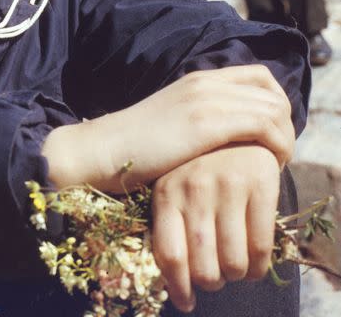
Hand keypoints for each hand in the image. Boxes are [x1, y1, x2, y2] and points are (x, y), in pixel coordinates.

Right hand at [41, 65, 293, 191]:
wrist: (103, 150)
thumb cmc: (135, 147)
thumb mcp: (173, 122)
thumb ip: (201, 116)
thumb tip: (231, 133)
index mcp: (197, 78)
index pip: (259, 76)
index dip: (275, 103)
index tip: (268, 135)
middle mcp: (205, 82)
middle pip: (272, 91)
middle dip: (285, 123)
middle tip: (275, 152)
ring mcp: (206, 99)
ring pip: (274, 108)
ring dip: (285, 137)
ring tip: (273, 162)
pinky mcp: (206, 123)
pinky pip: (265, 125)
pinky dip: (278, 145)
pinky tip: (267, 164)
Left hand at [151, 145, 280, 312]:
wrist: (230, 128)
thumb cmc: (196, 170)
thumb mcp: (173, 189)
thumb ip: (169, 227)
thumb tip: (174, 285)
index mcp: (166, 192)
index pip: (169, 255)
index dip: (178, 288)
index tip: (186, 302)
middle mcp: (194, 187)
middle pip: (203, 268)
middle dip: (211, 283)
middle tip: (215, 277)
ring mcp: (228, 184)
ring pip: (234, 263)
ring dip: (236, 276)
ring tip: (233, 267)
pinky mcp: (260, 183)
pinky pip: (262, 247)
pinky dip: (259, 267)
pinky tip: (254, 262)